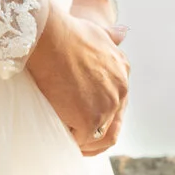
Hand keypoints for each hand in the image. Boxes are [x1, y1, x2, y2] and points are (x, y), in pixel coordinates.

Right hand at [27, 7, 129, 156]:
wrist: (51, 38)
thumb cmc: (66, 32)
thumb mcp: (97, 31)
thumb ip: (110, 37)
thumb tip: (123, 32)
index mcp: (122, 71)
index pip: (119, 103)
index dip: (103, 115)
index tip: (86, 120)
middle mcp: (120, 90)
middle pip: (113, 124)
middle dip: (95, 133)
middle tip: (76, 138)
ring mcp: (107, 107)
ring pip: (100, 137)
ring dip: (85, 144)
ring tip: (68, 143)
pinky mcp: (90, 120)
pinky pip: (80, 141)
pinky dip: (70, 142)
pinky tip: (59, 138)